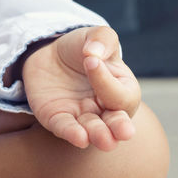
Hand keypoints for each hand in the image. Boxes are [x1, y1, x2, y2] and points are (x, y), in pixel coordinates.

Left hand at [22, 26, 140, 149]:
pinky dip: (73, 134)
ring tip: (106, 141)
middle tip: (125, 132)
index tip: (91, 60)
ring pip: (93, 130)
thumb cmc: (82, 47)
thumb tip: (94, 53)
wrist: (51, 54)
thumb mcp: (97, 36)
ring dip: (99, 135)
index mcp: (122, 87)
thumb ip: (103, 39)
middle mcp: (105, 106)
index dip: (106, 80)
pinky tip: (80, 137)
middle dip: (120, 127)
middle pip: (116, 121)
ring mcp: (83, 115)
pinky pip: (66, 129)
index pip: (121, 92)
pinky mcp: (59, 119)